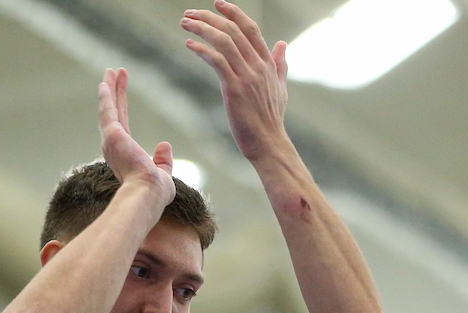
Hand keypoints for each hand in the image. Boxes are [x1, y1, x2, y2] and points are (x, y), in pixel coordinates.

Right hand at [99, 68, 175, 202]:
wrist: (146, 195)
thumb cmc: (154, 192)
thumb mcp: (162, 173)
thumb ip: (163, 159)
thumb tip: (165, 145)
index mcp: (123, 153)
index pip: (122, 123)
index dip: (121, 105)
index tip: (121, 90)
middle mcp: (113, 146)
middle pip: (113, 112)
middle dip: (113, 92)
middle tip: (113, 73)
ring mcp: (111, 140)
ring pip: (108, 109)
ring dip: (109, 89)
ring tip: (110, 71)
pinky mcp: (112, 136)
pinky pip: (108, 111)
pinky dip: (106, 97)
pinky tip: (105, 83)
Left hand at [182, 1, 289, 160]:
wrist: (269, 144)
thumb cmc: (271, 120)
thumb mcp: (280, 88)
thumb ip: (280, 64)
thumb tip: (282, 44)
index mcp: (268, 63)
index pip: (251, 28)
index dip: (234, 13)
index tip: (218, 4)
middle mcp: (258, 65)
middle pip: (233, 30)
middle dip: (209, 17)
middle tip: (189, 13)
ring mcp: (247, 76)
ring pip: (224, 41)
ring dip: (202, 28)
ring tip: (185, 23)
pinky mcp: (235, 89)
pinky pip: (217, 61)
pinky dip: (202, 49)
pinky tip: (189, 45)